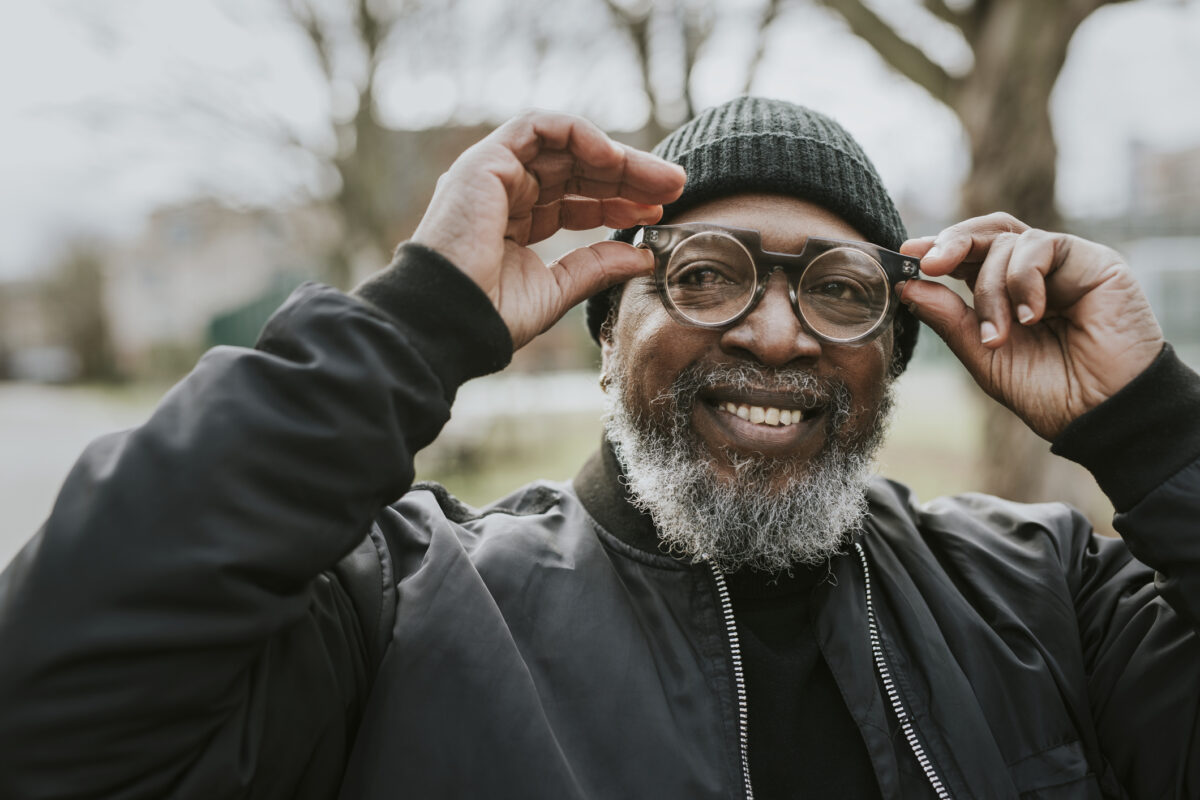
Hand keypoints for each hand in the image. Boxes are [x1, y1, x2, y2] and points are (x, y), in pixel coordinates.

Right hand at [411, 110, 685, 349]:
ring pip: (566, 146)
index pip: (575, 199)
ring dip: (617, 157)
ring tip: (658, 177)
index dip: (618, 203)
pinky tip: (615, 160)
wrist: (449, 323)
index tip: (656, 213)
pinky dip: (581, 135)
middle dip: (630, 177)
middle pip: (577, 170)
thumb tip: (643, 257)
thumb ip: (596, 268)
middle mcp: (503, 191)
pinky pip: (539, 127)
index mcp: (515, 222)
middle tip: (676, 186)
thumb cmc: (489, 316)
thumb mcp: (556, 290)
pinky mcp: (485, 161)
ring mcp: (492, 173)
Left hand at [898, 213, 1163, 439]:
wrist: (1102, 413)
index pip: (968, 255)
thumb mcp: (984, 357)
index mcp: (1006, 293)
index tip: (906, 254)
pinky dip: (1024, 280)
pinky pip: (1041, 246)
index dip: (937, 248)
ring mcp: (1064, 264)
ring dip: (991, 290)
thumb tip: (907, 286)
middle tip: (929, 264)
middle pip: (986, 233)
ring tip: (1001, 335)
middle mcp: (1035, 272)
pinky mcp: (1093, 261)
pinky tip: (1031, 317)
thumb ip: (949, 320)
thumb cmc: (1050, 392)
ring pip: (1006, 243)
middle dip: (951, 243)